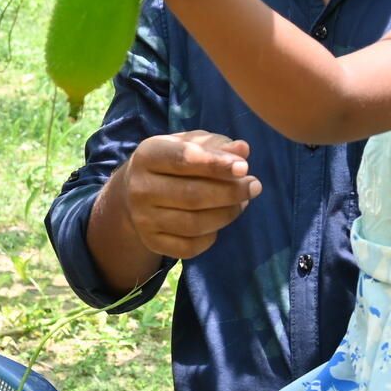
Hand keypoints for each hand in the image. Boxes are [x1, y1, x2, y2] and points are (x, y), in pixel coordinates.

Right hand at [106, 130, 260, 262]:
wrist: (135, 192)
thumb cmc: (173, 160)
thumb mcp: (191, 143)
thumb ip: (217, 145)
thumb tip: (242, 150)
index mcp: (147, 156)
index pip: (184, 159)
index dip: (216, 165)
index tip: (244, 168)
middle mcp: (140, 188)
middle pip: (193, 195)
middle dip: (231, 192)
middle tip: (254, 186)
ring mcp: (143, 219)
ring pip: (194, 224)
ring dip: (227, 214)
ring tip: (242, 202)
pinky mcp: (151, 242)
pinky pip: (189, 247)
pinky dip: (211, 237)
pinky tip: (218, 222)